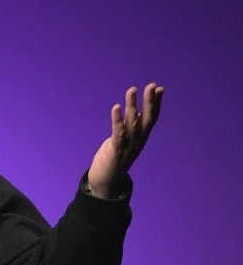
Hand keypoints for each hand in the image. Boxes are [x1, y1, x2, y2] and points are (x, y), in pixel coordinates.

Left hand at [87, 82, 163, 198]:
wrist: (106, 179)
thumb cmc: (115, 155)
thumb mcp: (126, 138)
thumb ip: (132, 126)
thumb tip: (137, 111)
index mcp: (142, 137)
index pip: (152, 118)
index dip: (156, 104)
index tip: (158, 88)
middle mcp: (139, 141)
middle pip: (146, 119)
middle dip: (149, 102)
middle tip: (150, 85)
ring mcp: (129, 146)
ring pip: (133, 124)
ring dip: (132, 106)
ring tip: (132, 90)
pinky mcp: (117, 151)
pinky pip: (118, 133)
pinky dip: (118, 120)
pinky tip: (116, 107)